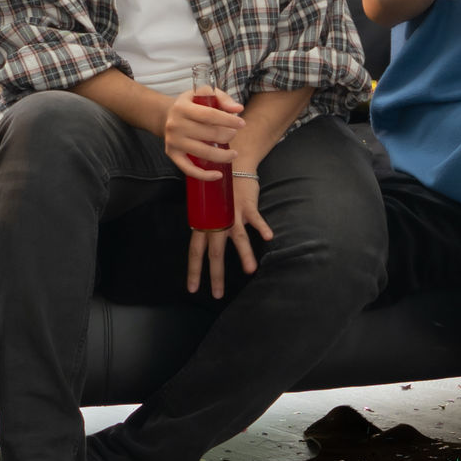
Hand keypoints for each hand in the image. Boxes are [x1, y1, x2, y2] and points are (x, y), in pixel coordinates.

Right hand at [159, 87, 241, 176]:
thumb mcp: (204, 94)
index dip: (228, 120)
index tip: (242, 123)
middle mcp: (175, 125)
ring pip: (203, 153)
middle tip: (234, 134)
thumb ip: (222, 98)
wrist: (167, 116)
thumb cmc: (192, 104)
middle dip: (227, 135)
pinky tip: (218, 174)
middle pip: (208, 134)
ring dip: (223, 156)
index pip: (209, 115)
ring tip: (233, 153)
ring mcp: (173, 141)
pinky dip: (204, 175)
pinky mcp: (172, 154)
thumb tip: (238, 108)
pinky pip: (189, 169)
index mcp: (182, 107)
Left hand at [186, 163, 272, 297]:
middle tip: (217, 295)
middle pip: (215, 252)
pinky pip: (256, 218)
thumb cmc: (220, 189)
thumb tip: (203, 240)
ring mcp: (233, 214)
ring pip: (238, 238)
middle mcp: (217, 221)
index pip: (195, 251)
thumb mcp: (208, 207)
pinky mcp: (248, 206)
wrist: (232, 165)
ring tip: (250, 271)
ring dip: (244, 255)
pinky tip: (268, 237)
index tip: (192, 289)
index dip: (194, 270)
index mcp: (205, 223)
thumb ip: (207, 223)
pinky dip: (262, 227)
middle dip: (216, 275)